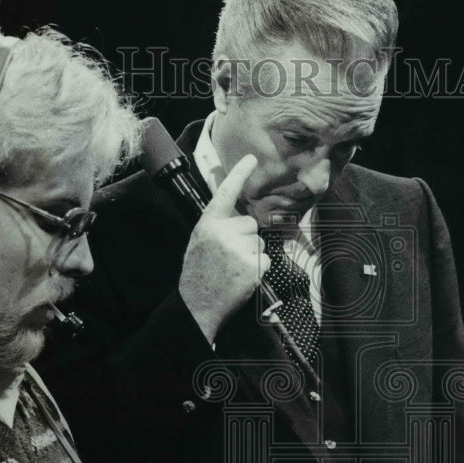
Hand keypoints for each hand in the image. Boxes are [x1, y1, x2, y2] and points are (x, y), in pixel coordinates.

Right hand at [178, 153, 267, 341]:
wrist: (197, 304)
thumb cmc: (198, 273)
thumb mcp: (199, 241)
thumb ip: (217, 226)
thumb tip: (237, 216)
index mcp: (208, 224)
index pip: (226, 193)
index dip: (239, 174)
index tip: (251, 158)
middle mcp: (223, 232)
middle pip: (250, 223)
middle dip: (245, 237)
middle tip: (229, 256)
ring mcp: (239, 249)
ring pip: (259, 241)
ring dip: (252, 254)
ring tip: (233, 268)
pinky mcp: (253, 265)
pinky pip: (265, 259)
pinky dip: (258, 269)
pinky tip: (241, 277)